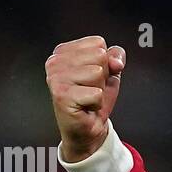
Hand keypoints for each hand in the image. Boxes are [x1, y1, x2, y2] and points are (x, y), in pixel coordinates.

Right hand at [45, 36, 125, 161]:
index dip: (105, 63)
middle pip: (99, 56)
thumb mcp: (110, 73)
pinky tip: (85, 107)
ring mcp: (56, 78)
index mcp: (64, 51)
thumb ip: (115, 57)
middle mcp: (55, 62)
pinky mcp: (61, 95)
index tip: (94, 78)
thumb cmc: (94, 99)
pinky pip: (96, 93)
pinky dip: (96, 103)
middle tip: (90, 89)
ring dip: (99, 90)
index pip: (98, 43)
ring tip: (87, 97)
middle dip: (103, 76)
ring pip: (98, 73)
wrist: (88, 128)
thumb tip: (116, 61)